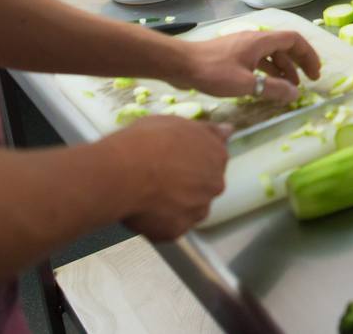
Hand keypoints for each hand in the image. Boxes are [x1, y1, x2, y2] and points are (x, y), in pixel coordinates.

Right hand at [107, 115, 231, 239]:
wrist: (124, 171)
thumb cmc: (148, 141)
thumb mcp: (179, 122)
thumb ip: (207, 131)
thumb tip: (227, 131)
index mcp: (217, 156)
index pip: (213, 160)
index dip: (191, 159)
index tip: (174, 159)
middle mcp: (214, 185)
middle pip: (204, 186)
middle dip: (186, 183)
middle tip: (159, 177)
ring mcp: (197, 210)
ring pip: (189, 209)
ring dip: (176, 204)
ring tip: (149, 193)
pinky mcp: (177, 231)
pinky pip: (170, 227)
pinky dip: (159, 221)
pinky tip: (143, 209)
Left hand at [172, 28, 321, 101]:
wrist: (179, 64)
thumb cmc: (212, 71)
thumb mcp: (245, 84)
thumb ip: (272, 89)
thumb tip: (295, 94)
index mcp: (260, 41)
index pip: (294, 40)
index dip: (308, 55)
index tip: (315, 73)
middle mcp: (254, 40)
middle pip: (284, 47)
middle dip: (299, 63)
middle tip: (308, 81)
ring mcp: (243, 47)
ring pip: (271, 55)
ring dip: (283, 70)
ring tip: (289, 89)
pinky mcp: (232, 56)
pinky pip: (258, 61)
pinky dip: (268, 73)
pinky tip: (267, 87)